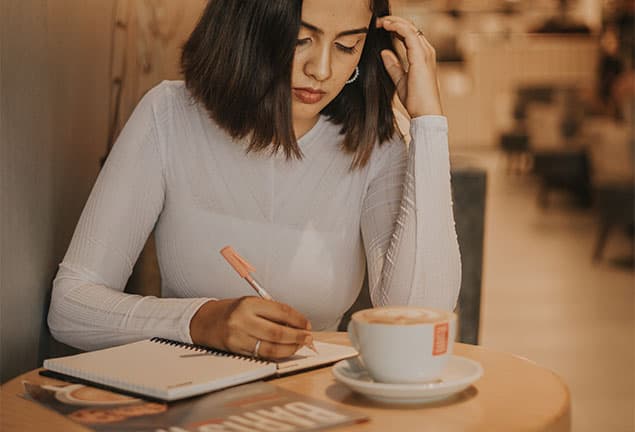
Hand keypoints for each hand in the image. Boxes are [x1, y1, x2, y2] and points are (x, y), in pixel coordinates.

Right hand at [189, 297, 312, 359]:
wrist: (206, 321)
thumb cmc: (232, 311)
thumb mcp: (252, 303)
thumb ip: (273, 312)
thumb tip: (298, 324)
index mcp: (249, 304)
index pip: (280, 312)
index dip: (298, 319)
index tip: (307, 324)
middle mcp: (242, 320)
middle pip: (277, 332)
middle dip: (297, 337)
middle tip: (308, 337)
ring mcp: (239, 338)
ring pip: (271, 348)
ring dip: (290, 348)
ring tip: (300, 345)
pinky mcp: (237, 351)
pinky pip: (262, 355)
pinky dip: (277, 354)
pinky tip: (285, 350)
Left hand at [376, 16, 442, 117]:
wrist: (425, 113)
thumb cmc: (416, 100)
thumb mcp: (400, 81)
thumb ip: (393, 66)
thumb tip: (384, 53)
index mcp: (422, 57)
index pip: (410, 35)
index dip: (396, 28)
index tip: (382, 27)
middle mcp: (426, 52)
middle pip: (411, 28)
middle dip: (394, 22)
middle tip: (378, 22)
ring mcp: (425, 53)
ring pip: (410, 28)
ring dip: (395, 22)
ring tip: (380, 22)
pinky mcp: (420, 57)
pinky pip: (409, 35)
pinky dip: (398, 27)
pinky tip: (387, 26)